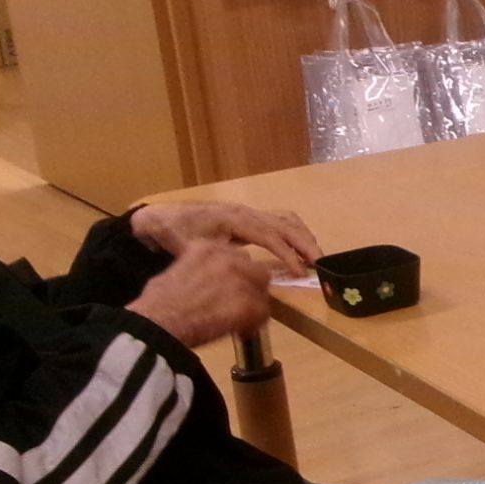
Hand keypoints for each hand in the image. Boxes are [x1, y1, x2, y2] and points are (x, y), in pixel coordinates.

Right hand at [128, 242, 272, 345]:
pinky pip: (263, 313)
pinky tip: (239, 332)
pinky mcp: (248, 302)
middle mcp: (228, 257)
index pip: (236, 256)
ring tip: (239, 320)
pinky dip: (253, 325)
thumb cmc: (156, 303)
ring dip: (253, 305)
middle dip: (249, 288)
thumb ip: (197, 269)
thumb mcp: (174, 271)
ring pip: (261, 291)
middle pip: (255, 270)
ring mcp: (240, 279)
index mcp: (207, 247)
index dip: (235, 275)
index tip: (227, 289)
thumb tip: (205, 280)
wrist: (157, 322)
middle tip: (237, 305)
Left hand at [132, 201, 319, 276]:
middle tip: (321, 263)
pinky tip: (301, 247)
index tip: (300, 271)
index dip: (287, 253)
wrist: (164, 218)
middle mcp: (246, 212)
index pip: (269, 235)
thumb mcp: (193, 249)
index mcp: (235, 219)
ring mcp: (249, 212)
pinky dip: (295, 232)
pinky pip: (280, 220)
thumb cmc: (177, 234)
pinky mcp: (250, 217)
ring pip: (286, 219)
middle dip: (305, 243)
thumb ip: (218, 259)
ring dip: (303, 237)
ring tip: (316, 257)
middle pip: (285, 224)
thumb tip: (243, 272)